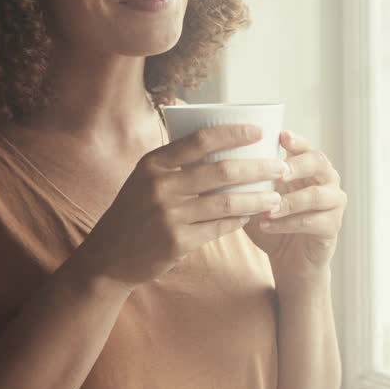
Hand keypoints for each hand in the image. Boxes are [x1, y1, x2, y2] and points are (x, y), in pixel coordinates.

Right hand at [73, 124, 288, 291]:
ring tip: (276, 197)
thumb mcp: (146, 180)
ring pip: (226, 202)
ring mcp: (168, 215)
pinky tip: (251, 217)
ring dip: (257, 199)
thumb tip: (224, 146)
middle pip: (222, 171)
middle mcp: (160, 186)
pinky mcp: (176, 242)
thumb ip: (177, 165)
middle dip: (258, 168)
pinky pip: (218, 227)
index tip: (259, 132)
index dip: (234, 133)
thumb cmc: (134, 212)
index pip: (201, 140)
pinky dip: (239, 221)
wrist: (108, 257)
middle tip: (281, 168)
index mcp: (154, 164)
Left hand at [244, 131, 346, 286]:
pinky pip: (312, 221)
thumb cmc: (272, 219)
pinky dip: (288, 223)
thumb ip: (248, 179)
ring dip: (290, 201)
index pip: (306, 146)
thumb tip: (217, 160)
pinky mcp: (332, 226)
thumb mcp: (258, 196)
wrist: (290, 258)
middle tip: (279, 172)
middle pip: (319, 162)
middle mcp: (326, 179)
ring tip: (267, 208)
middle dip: (297, 166)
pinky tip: (267, 226)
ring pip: (317, 194)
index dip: (296, 140)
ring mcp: (334, 202)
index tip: (281, 136)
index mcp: (309, 166)